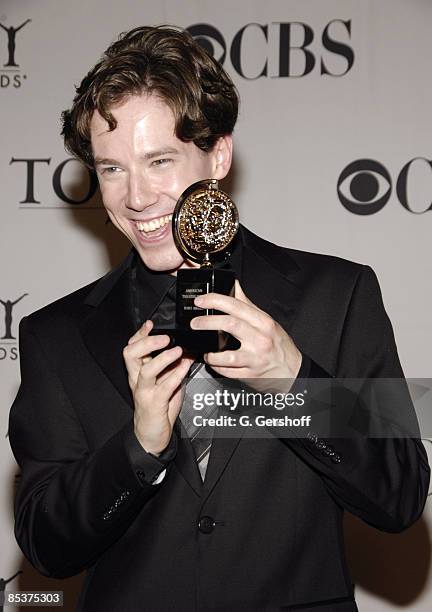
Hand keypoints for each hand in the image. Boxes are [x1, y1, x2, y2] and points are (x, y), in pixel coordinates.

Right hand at [123, 320, 193, 454]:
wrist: (151, 435)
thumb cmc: (159, 408)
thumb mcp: (166, 382)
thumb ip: (174, 367)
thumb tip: (187, 352)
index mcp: (138, 372)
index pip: (132, 348)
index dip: (140, 334)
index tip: (150, 324)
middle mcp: (137, 380)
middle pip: (131, 354)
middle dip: (147, 342)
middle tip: (165, 337)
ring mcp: (144, 392)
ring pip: (146, 370)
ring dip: (163, 358)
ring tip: (177, 350)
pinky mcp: (154, 404)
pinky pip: (163, 387)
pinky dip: (175, 375)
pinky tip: (185, 368)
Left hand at [190, 281, 301, 389]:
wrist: (294, 371)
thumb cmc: (280, 345)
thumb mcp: (267, 322)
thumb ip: (247, 304)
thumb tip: (233, 285)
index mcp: (263, 323)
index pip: (236, 306)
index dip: (215, 301)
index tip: (201, 301)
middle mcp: (260, 339)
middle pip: (230, 325)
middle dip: (207, 322)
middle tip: (194, 323)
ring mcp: (255, 359)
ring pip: (226, 355)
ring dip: (210, 353)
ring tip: (205, 351)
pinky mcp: (250, 375)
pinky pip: (227, 372)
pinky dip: (217, 367)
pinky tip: (214, 362)